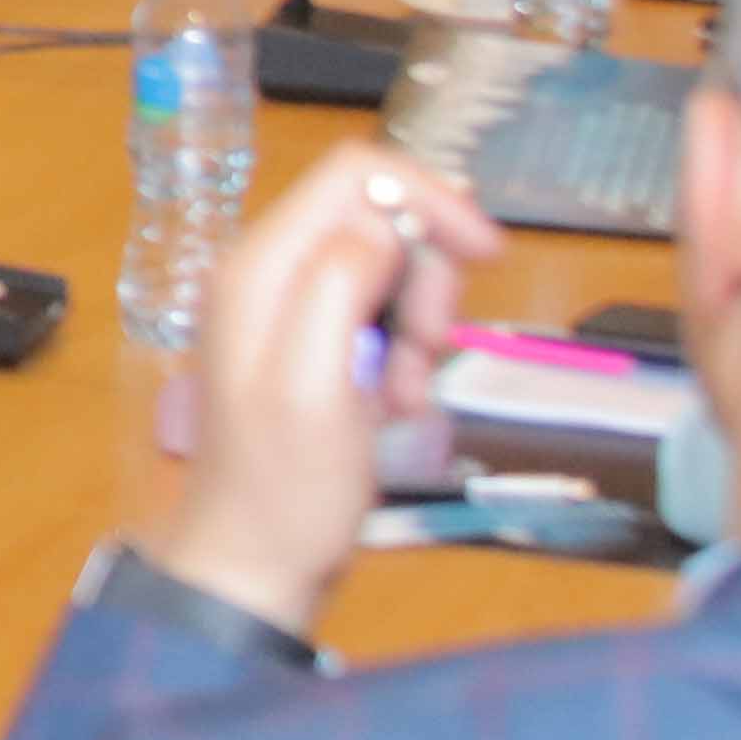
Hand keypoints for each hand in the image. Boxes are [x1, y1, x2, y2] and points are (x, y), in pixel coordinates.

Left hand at [151, 157, 502, 639]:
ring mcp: (288, 308)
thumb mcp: (317, 386)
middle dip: (426, 279)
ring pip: (390, 268)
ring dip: (419, 326)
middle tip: (425, 353)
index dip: (430, 199)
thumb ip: (340, 285)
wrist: (255, 566)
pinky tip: (394, 406)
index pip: (356, 173)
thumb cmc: (286, 491)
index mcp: (259, 267)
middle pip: (380, 218)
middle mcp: (267, 272)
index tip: (486, 254)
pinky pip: (381, 316)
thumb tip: (383, 221)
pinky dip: (404, 355)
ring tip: (403, 395)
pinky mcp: (313, 343)